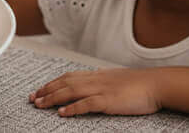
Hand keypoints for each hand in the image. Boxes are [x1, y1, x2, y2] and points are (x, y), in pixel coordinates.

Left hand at [29, 68, 160, 116]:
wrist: (155, 84)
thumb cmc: (138, 84)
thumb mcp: (115, 79)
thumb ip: (101, 80)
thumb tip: (91, 79)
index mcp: (96, 75)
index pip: (68, 77)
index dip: (52, 83)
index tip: (39, 90)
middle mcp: (95, 80)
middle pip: (64, 83)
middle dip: (46, 90)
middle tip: (33, 98)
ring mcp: (101, 89)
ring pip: (71, 91)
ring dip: (53, 98)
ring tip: (40, 105)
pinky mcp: (108, 100)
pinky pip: (87, 104)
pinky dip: (73, 108)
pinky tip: (62, 113)